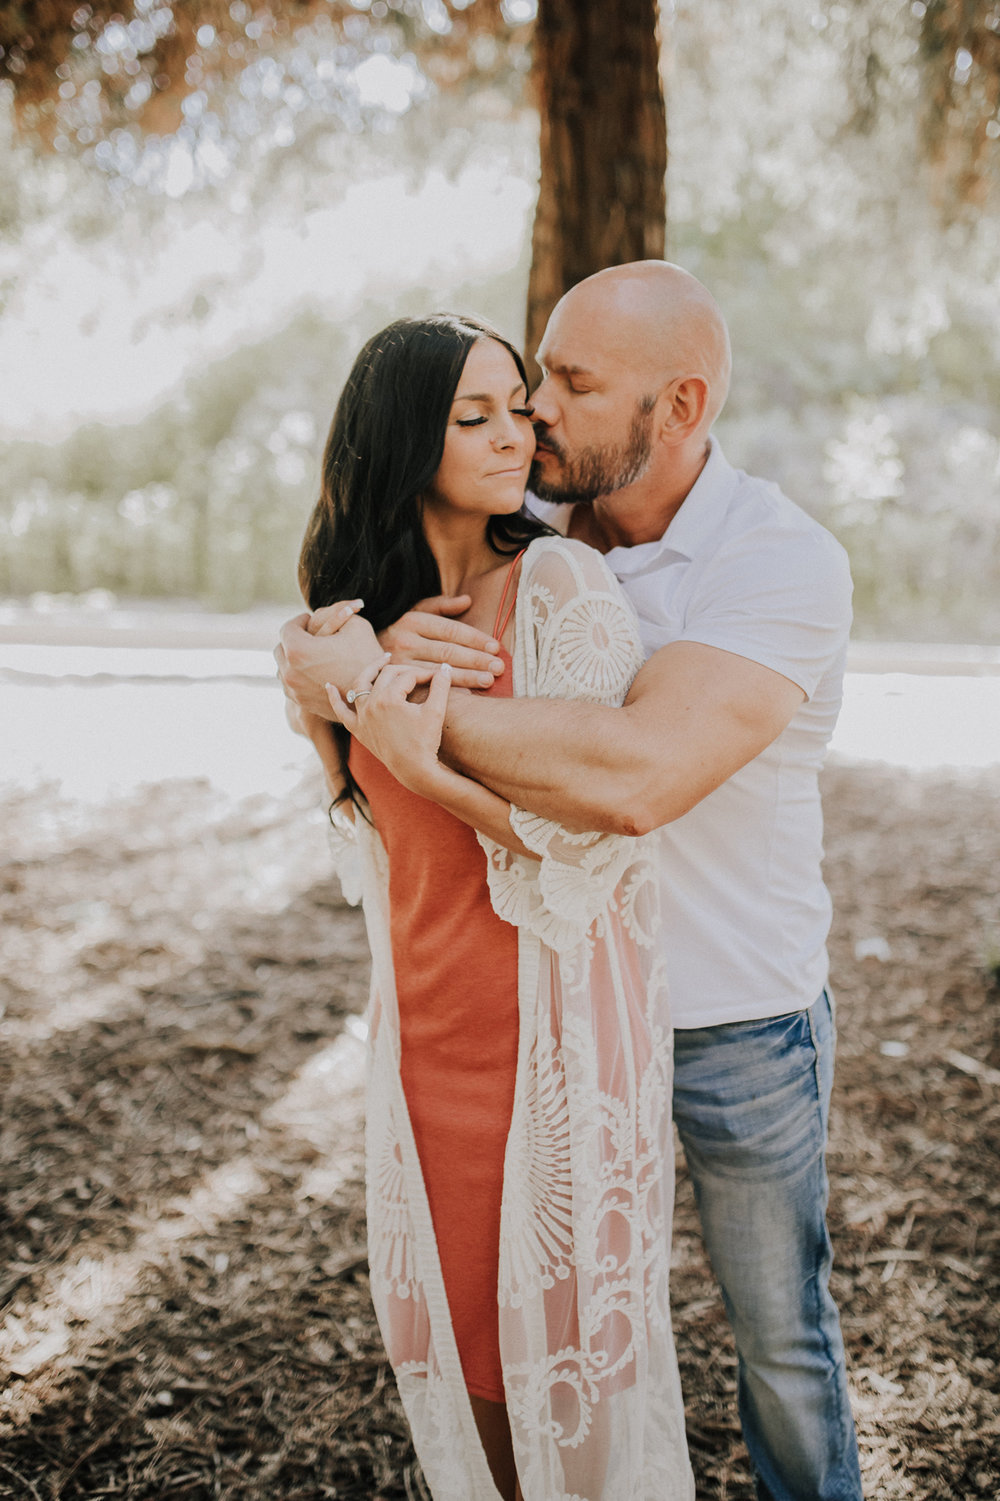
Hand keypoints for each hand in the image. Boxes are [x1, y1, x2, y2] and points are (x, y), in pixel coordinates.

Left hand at [275, 607, 380, 718]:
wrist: (375, 696)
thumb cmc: (368, 657)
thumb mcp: (355, 624)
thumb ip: (332, 612)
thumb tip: (316, 613)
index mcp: (298, 650)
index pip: (287, 628)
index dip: (299, 621)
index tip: (309, 619)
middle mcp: (290, 672)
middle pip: (281, 648)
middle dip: (294, 640)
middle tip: (310, 636)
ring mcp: (293, 690)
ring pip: (284, 667)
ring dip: (294, 658)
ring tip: (313, 653)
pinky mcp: (301, 702)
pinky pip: (291, 683)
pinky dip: (299, 674)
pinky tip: (316, 670)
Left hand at [327, 655, 452, 797]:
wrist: (414, 771)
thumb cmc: (426, 742)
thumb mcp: (436, 711)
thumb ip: (441, 686)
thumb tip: (447, 668)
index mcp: (389, 698)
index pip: (408, 676)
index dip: (425, 674)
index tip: (438, 677)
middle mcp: (371, 704)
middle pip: (386, 675)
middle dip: (405, 671)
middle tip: (420, 673)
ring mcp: (362, 717)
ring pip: (361, 685)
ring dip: (370, 670)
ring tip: (383, 660)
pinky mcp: (358, 729)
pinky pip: (341, 712)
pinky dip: (335, 698)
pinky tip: (329, 686)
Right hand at [378, 594, 504, 689]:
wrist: (361, 654)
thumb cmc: (398, 631)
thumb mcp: (414, 612)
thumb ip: (441, 605)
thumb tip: (467, 601)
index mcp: (412, 621)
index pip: (450, 630)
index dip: (474, 639)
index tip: (494, 647)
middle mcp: (405, 641)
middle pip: (447, 651)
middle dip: (475, 660)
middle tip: (498, 667)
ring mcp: (400, 664)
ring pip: (439, 672)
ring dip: (466, 677)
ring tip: (488, 681)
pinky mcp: (397, 683)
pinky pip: (426, 687)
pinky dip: (448, 691)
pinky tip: (466, 696)